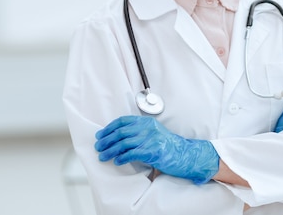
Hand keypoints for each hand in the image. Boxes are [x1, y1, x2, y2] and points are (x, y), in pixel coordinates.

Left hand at [95, 115, 218, 183]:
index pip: (124, 121)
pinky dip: (122, 158)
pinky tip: (117, 161)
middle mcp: (148, 128)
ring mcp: (151, 139)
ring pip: (124, 143)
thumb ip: (139, 132)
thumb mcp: (154, 133)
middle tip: (98, 147)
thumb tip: (118, 136)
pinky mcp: (152, 151)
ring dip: (110, 151)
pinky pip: (132, 154)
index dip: (109, 128)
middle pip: (121, 132)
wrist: (184, 154)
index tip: (101, 135)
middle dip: (106, 140)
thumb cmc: (167, 146)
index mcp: (147, 122)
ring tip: (103, 156)